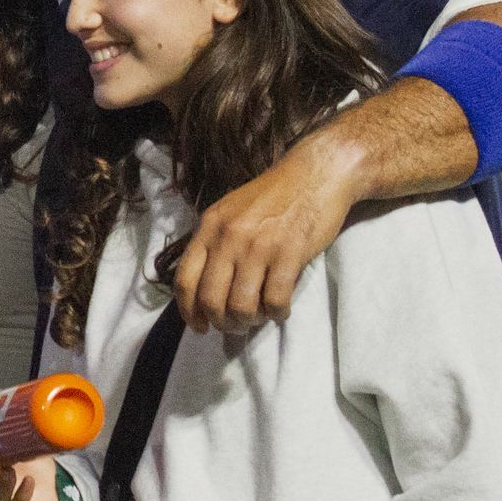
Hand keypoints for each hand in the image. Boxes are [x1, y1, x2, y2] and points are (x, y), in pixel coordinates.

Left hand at [174, 136, 359, 334]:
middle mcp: (229, 237)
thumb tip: (204, 289)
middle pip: (211, 300)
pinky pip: (275, 300)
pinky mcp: (289, 253)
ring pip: (241, 306)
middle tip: (234, 326)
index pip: (185, 280)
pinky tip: (280, 310)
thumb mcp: (230, 211)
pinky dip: (277, 314)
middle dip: (221, 322)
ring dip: (249, 321)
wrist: (316, 173)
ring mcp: (258, 245)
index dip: (188, 311)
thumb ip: (215, 243)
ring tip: (258, 318)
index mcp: (209, 226)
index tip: (199, 327)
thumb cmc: (273, 196)